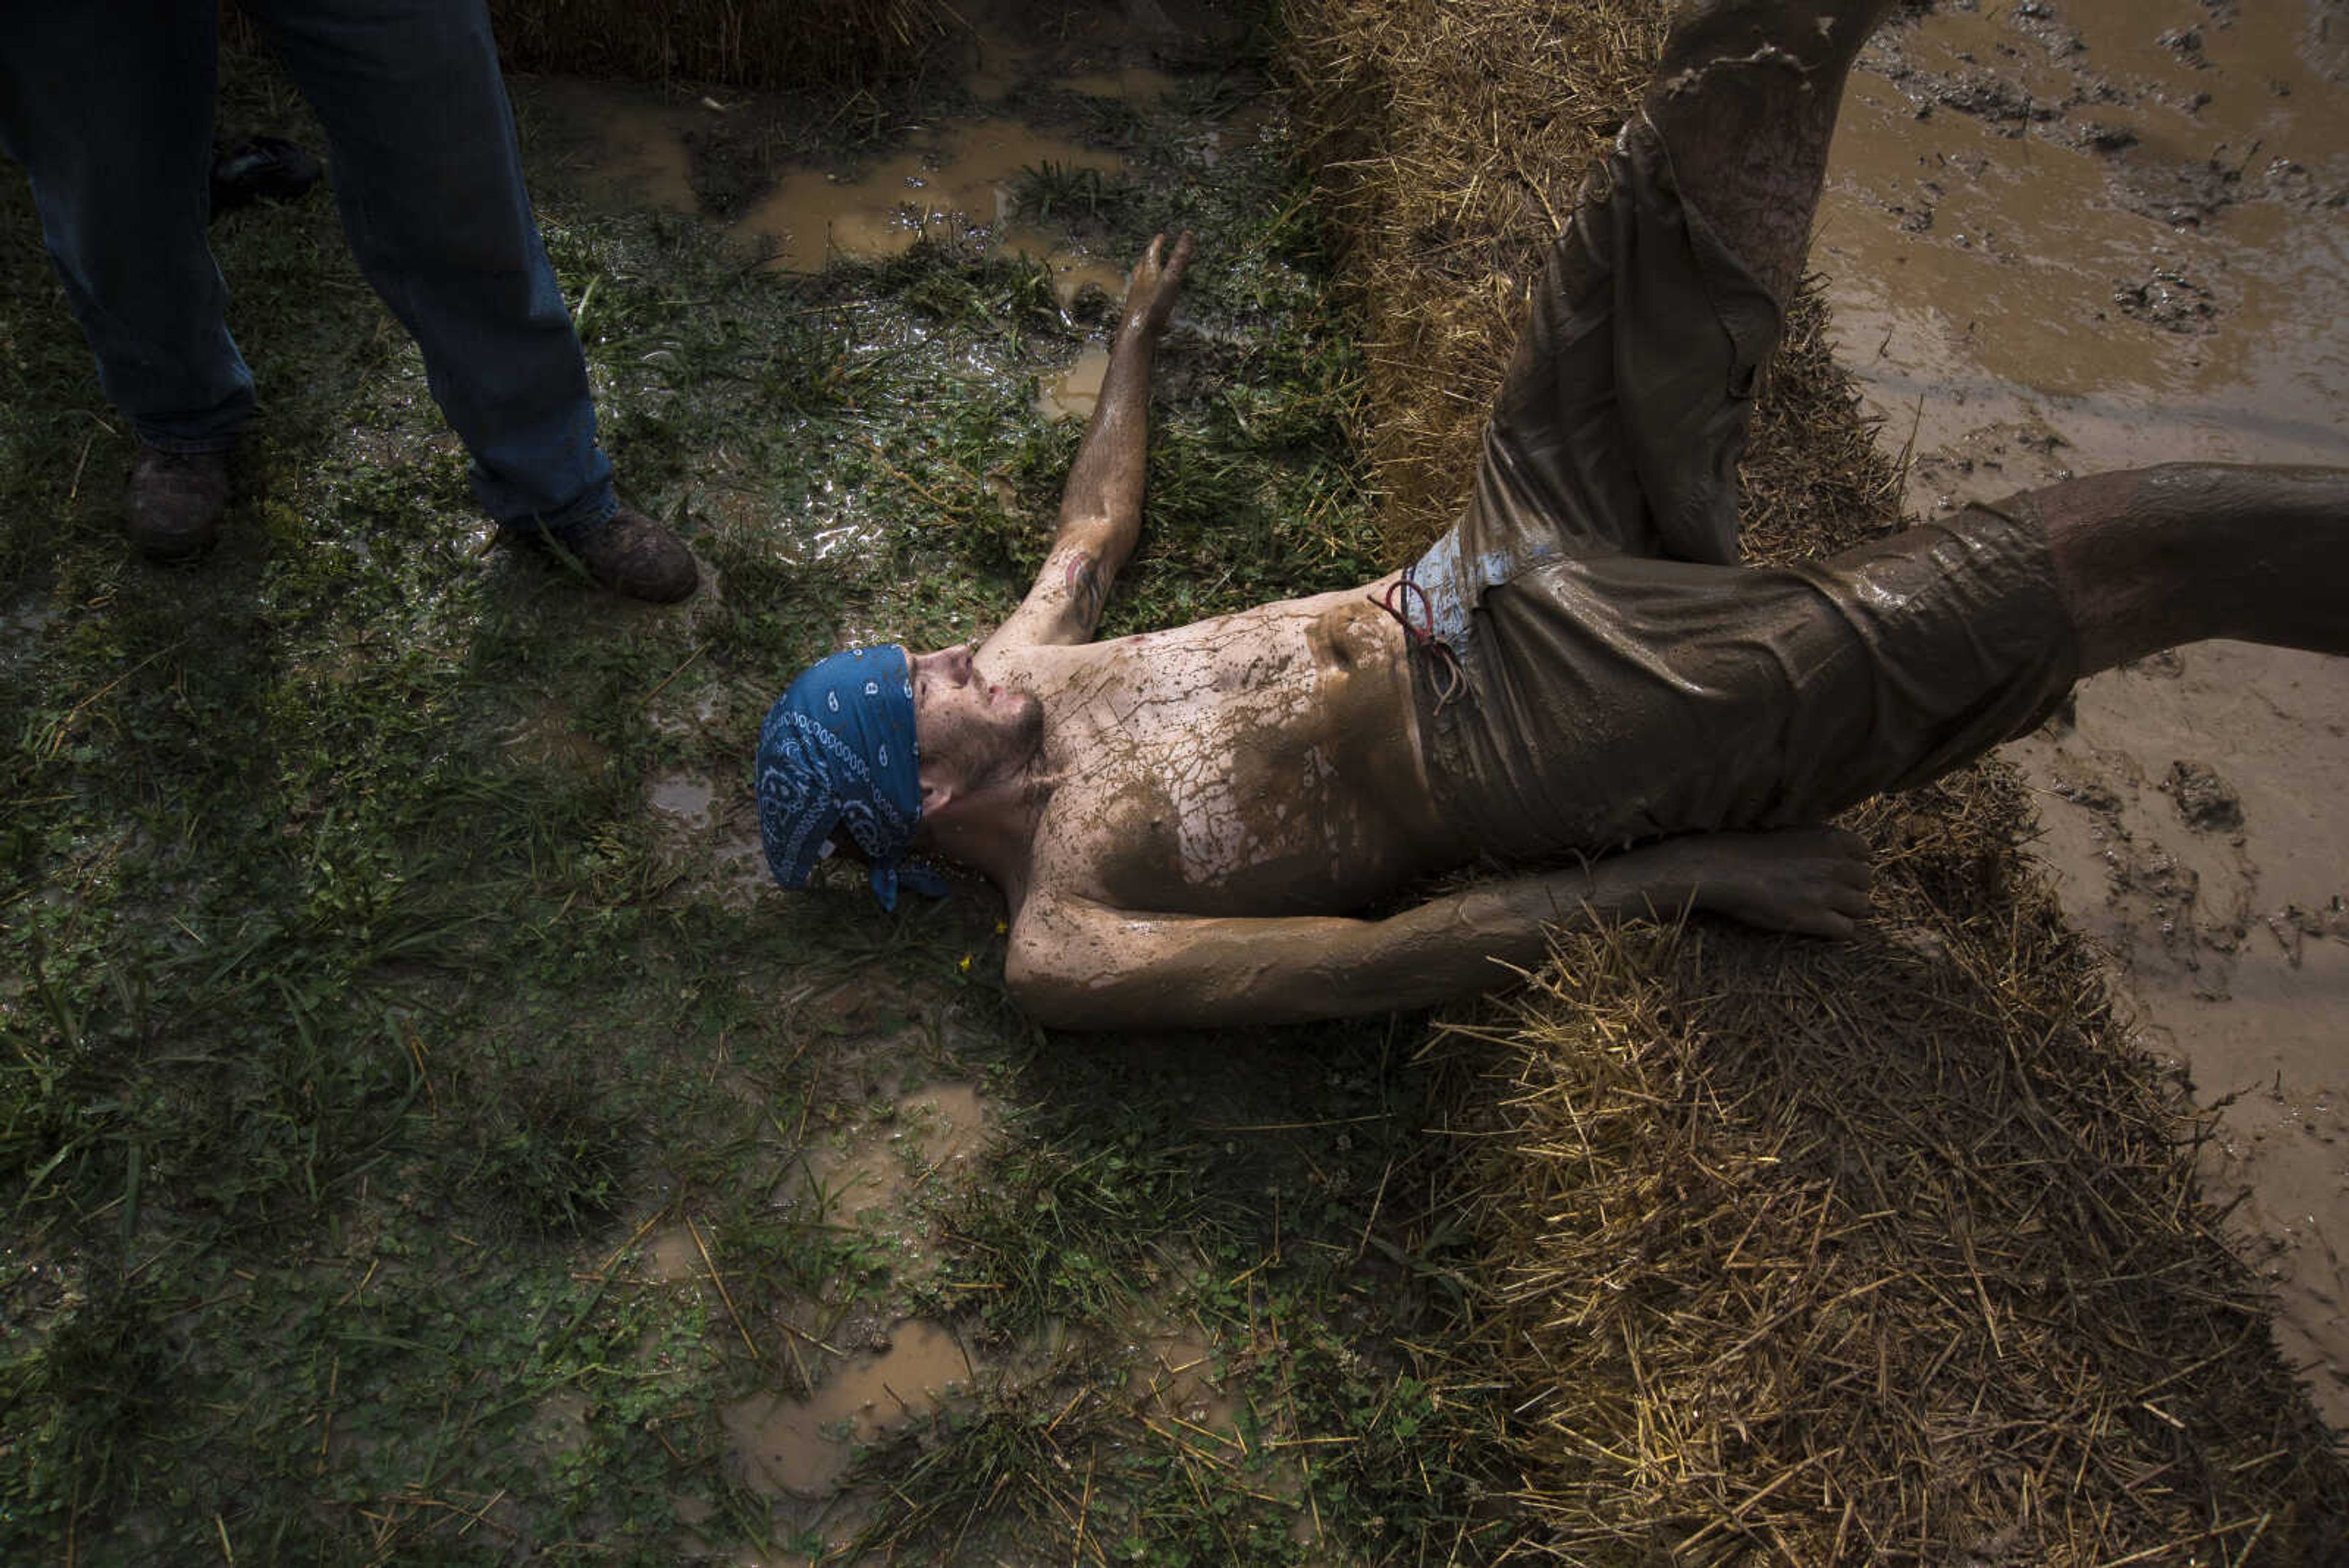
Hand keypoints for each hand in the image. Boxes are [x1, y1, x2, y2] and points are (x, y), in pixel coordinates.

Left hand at [1121, 231, 1193, 340]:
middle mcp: (1138, 283)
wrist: (1137, 333)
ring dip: (1143, 274)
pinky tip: (1146, 299)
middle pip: (1142, 266)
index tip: (1161, 236)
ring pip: (1138, 280)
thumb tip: (1188, 233)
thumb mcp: (1172, 279)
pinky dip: (1143, 292)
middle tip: (1152, 252)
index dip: (1157, 244)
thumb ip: (1180, 257)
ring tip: (1147, 272)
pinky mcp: (1135, 312)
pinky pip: (1138, 297)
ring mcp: (1135, 298)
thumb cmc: (1155, 305)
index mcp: (1148, 272)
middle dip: (1148, 257)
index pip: (1151, 253)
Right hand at [1670, 827, 1873, 937]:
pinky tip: (1819, 928)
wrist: (1722, 869)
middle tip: (1828, 895)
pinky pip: (1847, 931)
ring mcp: (1827, 892)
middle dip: (1851, 888)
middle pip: (1866, 882)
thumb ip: (1815, 840)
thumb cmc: (1745, 848)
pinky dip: (1837, 931)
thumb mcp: (1788, 830)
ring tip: (1825, 913)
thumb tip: (1826, 851)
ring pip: (1862, 907)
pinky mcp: (1815, 919)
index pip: (1865, 852)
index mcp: (1830, 838)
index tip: (1836, 871)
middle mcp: (1835, 864)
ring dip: (1847, 911)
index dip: (1852, 863)